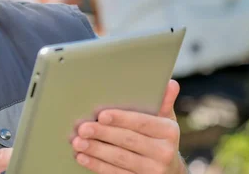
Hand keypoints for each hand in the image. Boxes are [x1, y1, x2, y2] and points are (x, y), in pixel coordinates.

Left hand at [71, 80, 186, 173]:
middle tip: (83, 128)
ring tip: (78, 142)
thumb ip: (163, 102)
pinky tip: (83, 157)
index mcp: (169, 131)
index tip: (101, 116)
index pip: (142, 123)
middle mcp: (164, 152)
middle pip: (128, 141)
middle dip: (102, 134)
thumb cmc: (160, 138)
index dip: (121, 119)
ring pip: (119, 159)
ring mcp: (152, 170)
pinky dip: (97, 165)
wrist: (169, 170)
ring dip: (95, 150)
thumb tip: (170, 83)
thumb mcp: (165, 119)